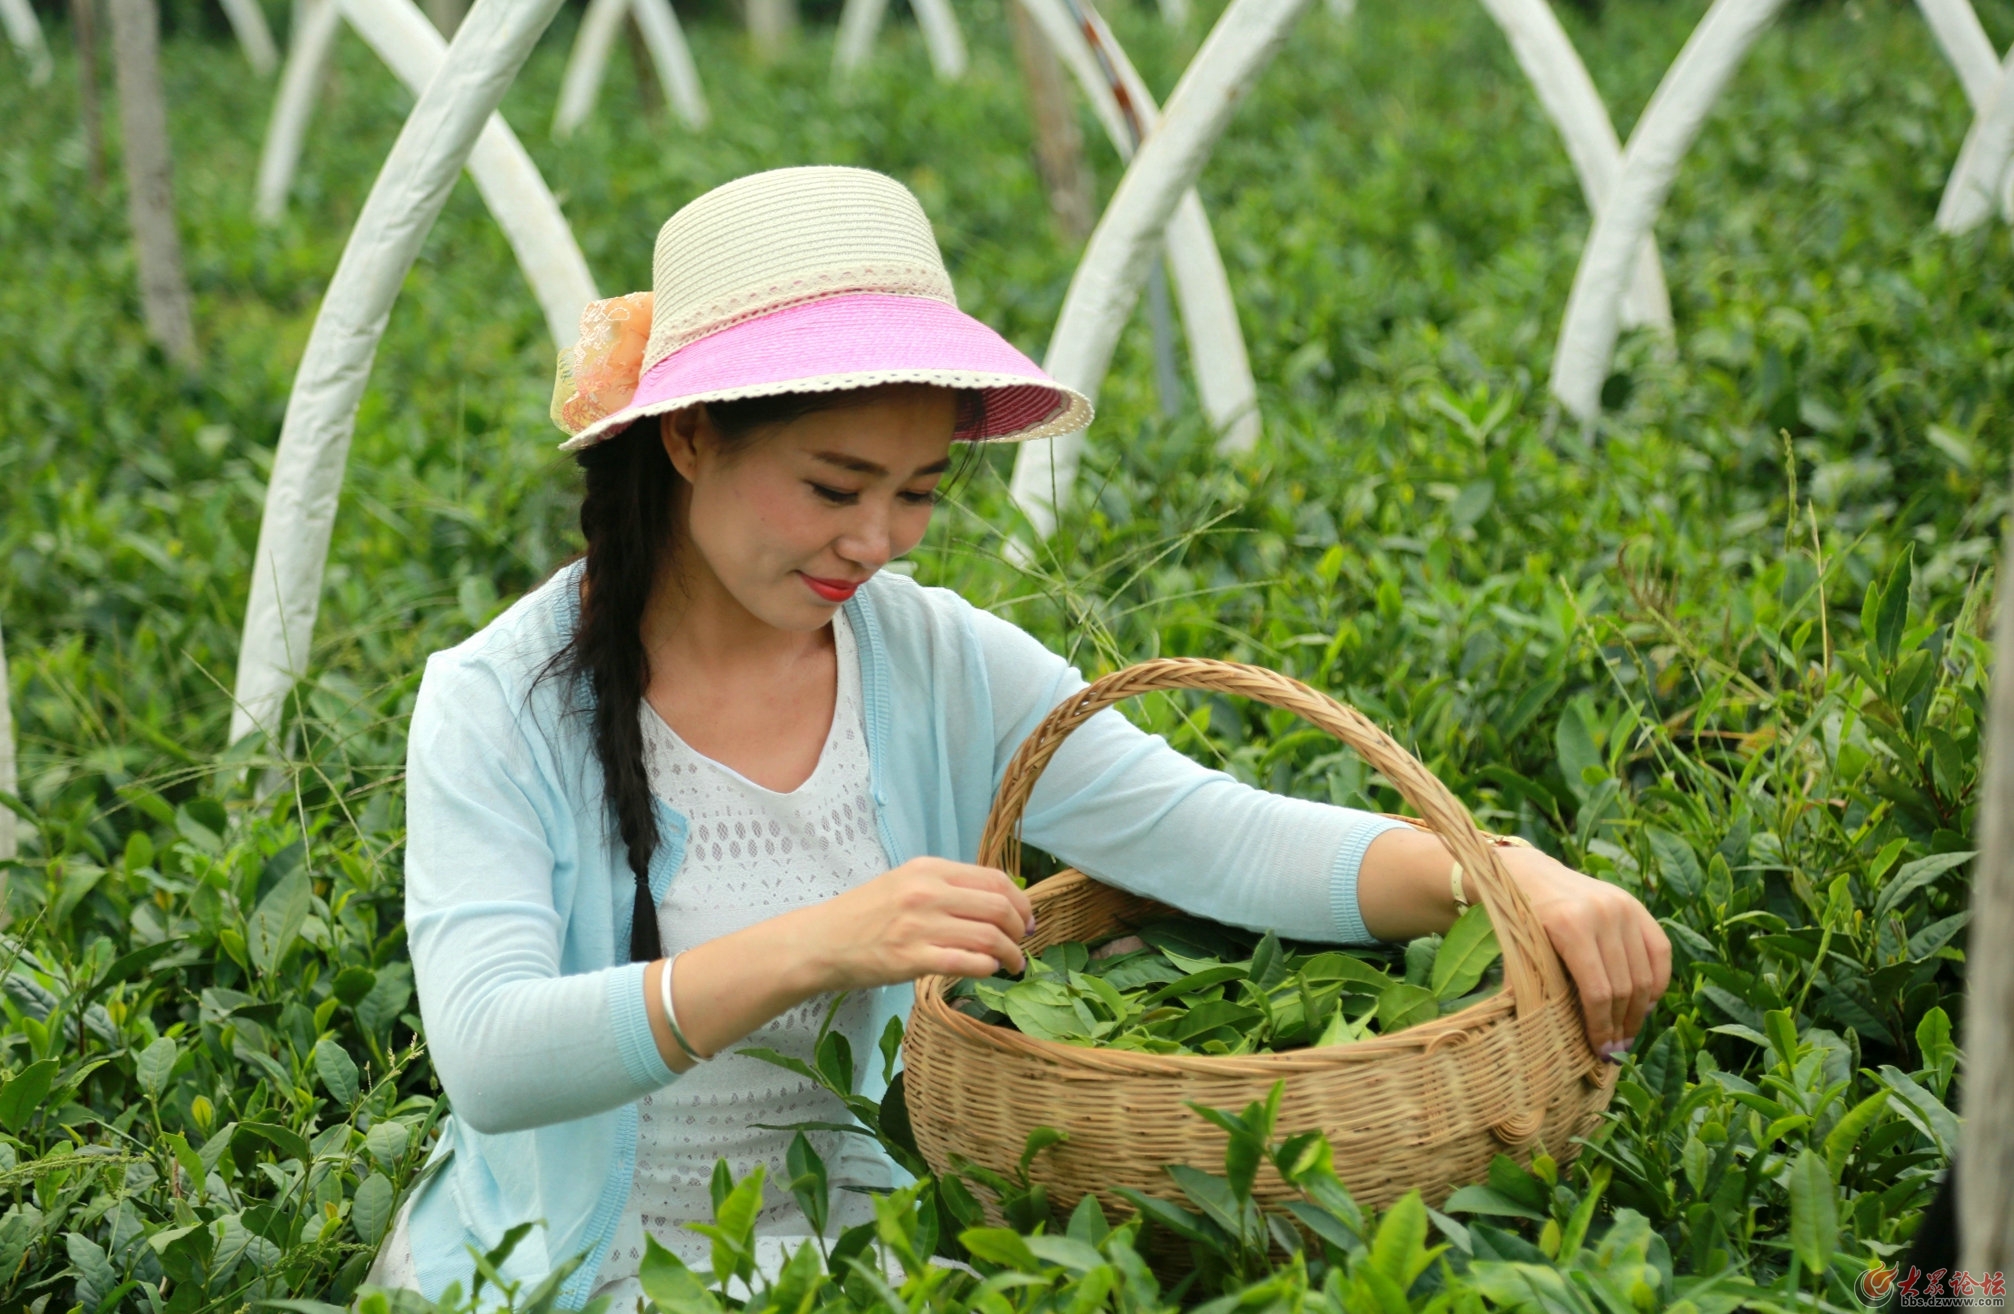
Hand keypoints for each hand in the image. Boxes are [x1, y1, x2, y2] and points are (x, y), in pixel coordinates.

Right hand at [796, 857, 1034, 990]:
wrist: (822, 941)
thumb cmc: (865, 914)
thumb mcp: (905, 883)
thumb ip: (945, 887)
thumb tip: (996, 903)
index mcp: (929, 869)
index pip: (995, 880)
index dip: (1021, 902)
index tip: (1027, 920)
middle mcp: (927, 892)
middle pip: (998, 907)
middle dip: (1021, 929)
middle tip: (1022, 944)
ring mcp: (919, 926)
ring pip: (989, 936)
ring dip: (1011, 954)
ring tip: (1013, 964)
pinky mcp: (911, 959)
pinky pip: (967, 962)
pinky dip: (988, 967)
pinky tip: (989, 971)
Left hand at [1497, 846, 1671, 1058]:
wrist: (1528, 873)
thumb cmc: (1518, 920)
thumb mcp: (1518, 950)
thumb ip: (1532, 987)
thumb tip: (1543, 1040)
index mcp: (1569, 926)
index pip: (1597, 991)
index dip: (1601, 1027)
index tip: (1601, 1051)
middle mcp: (1602, 913)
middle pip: (1624, 986)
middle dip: (1621, 1024)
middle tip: (1616, 1049)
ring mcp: (1623, 907)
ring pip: (1644, 973)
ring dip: (1640, 1011)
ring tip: (1629, 1033)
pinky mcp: (1636, 905)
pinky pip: (1660, 951)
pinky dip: (1657, 982)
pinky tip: (1646, 1004)